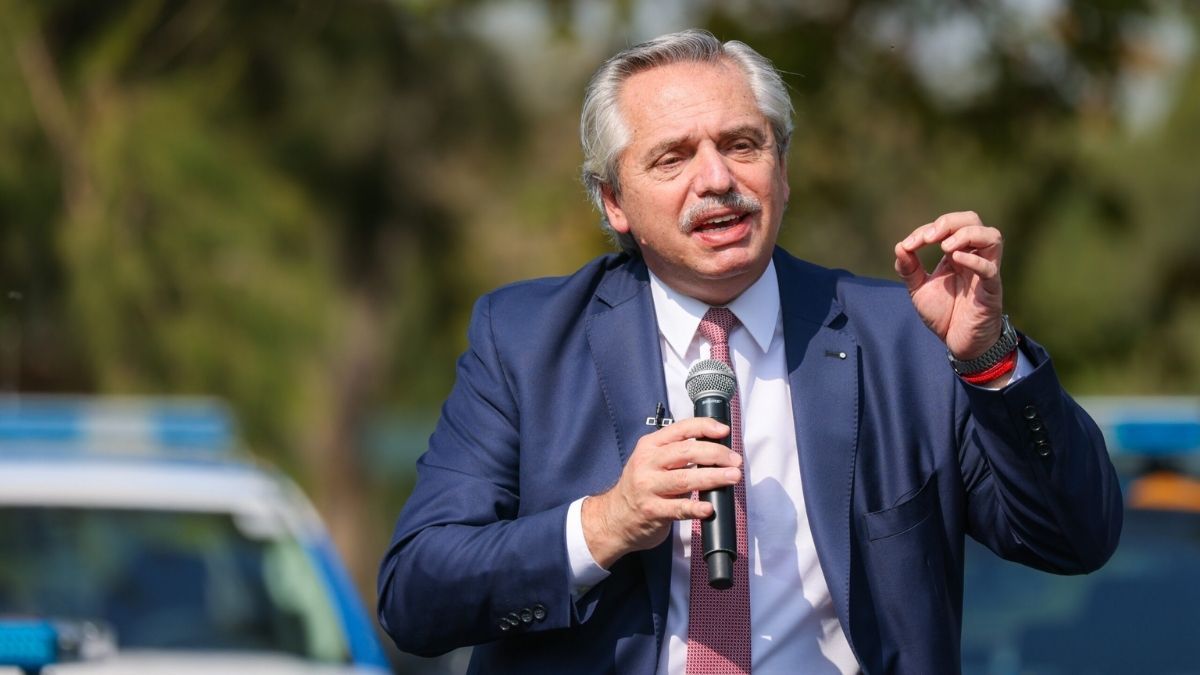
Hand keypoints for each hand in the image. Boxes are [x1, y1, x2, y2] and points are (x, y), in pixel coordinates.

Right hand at [581, 417, 741, 568]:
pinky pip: (678, 508)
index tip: (724, 431)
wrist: (613, 518)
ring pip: (685, 478)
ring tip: (732, 477)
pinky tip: (708, 508)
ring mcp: (648, 487)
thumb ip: (675, 452)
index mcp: (650, 446)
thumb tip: (715, 448)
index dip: (704, 427)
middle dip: (716, 454)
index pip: (680, 429)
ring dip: (713, 477)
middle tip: (735, 461)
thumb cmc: (639, 487)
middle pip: (686, 452)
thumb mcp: (650, 461)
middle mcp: (647, 464)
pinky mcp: (652, 511)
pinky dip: (695, 507)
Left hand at [894, 211, 1003, 359]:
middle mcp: (973, 258)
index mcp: (956, 254)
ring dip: (967, 234)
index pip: (947, 227)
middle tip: (929, 237)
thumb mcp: (919, 290)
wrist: (959, 344)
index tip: (908, 245)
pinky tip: (955, 258)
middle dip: (949, 222)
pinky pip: (990, 269)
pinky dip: (975, 260)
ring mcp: (985, 272)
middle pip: (973, 220)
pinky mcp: (991, 291)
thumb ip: (909, 269)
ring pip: (992, 237)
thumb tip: (900, 246)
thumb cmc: (944, 315)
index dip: (926, 230)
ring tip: (945, 246)